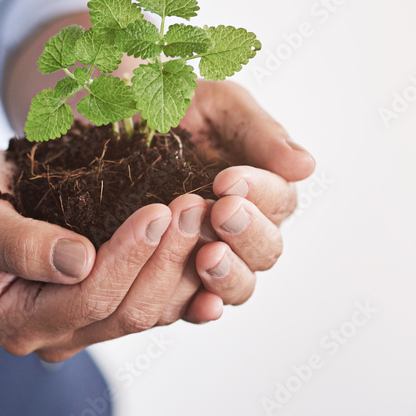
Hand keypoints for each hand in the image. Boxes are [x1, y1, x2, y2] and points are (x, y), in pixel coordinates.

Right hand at [0, 149, 213, 361]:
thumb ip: (17, 245)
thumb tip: (79, 262)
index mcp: (19, 324)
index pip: (88, 299)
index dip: (127, 257)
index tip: (158, 209)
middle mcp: (56, 337)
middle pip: (130, 312)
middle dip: (166, 259)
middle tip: (194, 206)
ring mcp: (87, 327)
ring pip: (154, 311)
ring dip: (184, 264)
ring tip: (205, 212)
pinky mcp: (111, 307)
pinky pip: (161, 302)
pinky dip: (186, 272)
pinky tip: (209, 239)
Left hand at [178, 80, 315, 310]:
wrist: (110, 119)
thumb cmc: (168, 109)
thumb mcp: (215, 105)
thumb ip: (259, 132)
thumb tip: (306, 165)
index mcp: (259, 190)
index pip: (279, 202)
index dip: (260, 194)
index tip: (227, 180)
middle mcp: (240, 231)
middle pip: (266, 250)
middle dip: (247, 233)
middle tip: (220, 213)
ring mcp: (207, 259)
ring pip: (239, 285)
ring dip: (229, 274)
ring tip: (208, 257)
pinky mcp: (171, 282)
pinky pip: (193, 307)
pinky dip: (202, 309)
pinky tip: (202, 304)